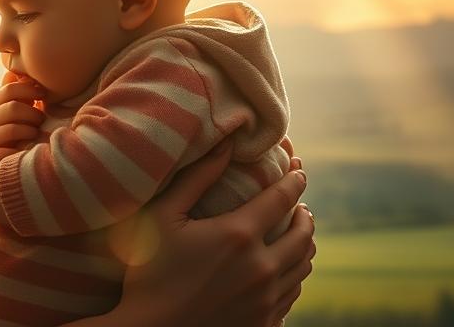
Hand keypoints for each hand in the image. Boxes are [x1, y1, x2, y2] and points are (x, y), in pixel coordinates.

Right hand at [0, 71, 45, 165]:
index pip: (9, 90)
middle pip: (13, 108)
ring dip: (30, 130)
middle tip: (42, 118)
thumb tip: (21, 70)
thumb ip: (9, 92)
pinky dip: (22, 150)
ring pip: (13, 130)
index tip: (42, 94)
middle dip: (32, 113)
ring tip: (36, 132)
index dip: (29, 89)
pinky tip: (28, 149)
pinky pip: (9, 152)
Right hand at [107, 138, 314, 326]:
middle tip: (300, 205)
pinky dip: (294, 275)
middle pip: (303, 234)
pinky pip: (292, 294)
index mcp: (239, 235)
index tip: (299, 169)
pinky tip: (284, 270)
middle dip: (305, 214)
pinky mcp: (264, 324)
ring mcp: (266, 300)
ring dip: (304, 245)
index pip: (283, 198)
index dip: (295, 179)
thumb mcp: (163, 217)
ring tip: (297, 234)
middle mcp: (261, 268)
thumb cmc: (149, 272)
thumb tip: (226, 143)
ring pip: (302, 266)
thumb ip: (196, 177)